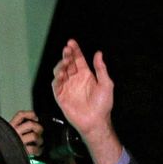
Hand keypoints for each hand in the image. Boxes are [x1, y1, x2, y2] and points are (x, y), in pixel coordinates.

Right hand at [10, 110, 43, 160]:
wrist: (0, 159)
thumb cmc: (5, 146)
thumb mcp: (7, 134)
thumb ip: (17, 128)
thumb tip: (33, 123)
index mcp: (10, 127)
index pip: (20, 115)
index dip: (30, 114)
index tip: (36, 117)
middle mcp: (14, 133)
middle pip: (30, 124)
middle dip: (39, 128)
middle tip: (40, 132)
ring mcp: (18, 142)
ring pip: (34, 136)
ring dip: (40, 140)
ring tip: (39, 143)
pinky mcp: (22, 151)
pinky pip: (34, 148)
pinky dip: (38, 150)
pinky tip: (37, 151)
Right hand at [50, 40, 123, 163]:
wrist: (96, 121)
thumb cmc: (103, 104)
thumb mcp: (106, 84)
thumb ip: (101, 69)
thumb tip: (98, 53)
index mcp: (86, 75)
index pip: (78, 59)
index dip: (74, 50)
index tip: (71, 42)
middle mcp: (75, 79)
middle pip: (68, 63)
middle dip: (66, 55)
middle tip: (67, 50)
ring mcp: (67, 87)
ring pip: (60, 72)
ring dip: (61, 65)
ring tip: (65, 63)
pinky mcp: (61, 97)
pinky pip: (56, 86)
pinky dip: (57, 79)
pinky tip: (61, 75)